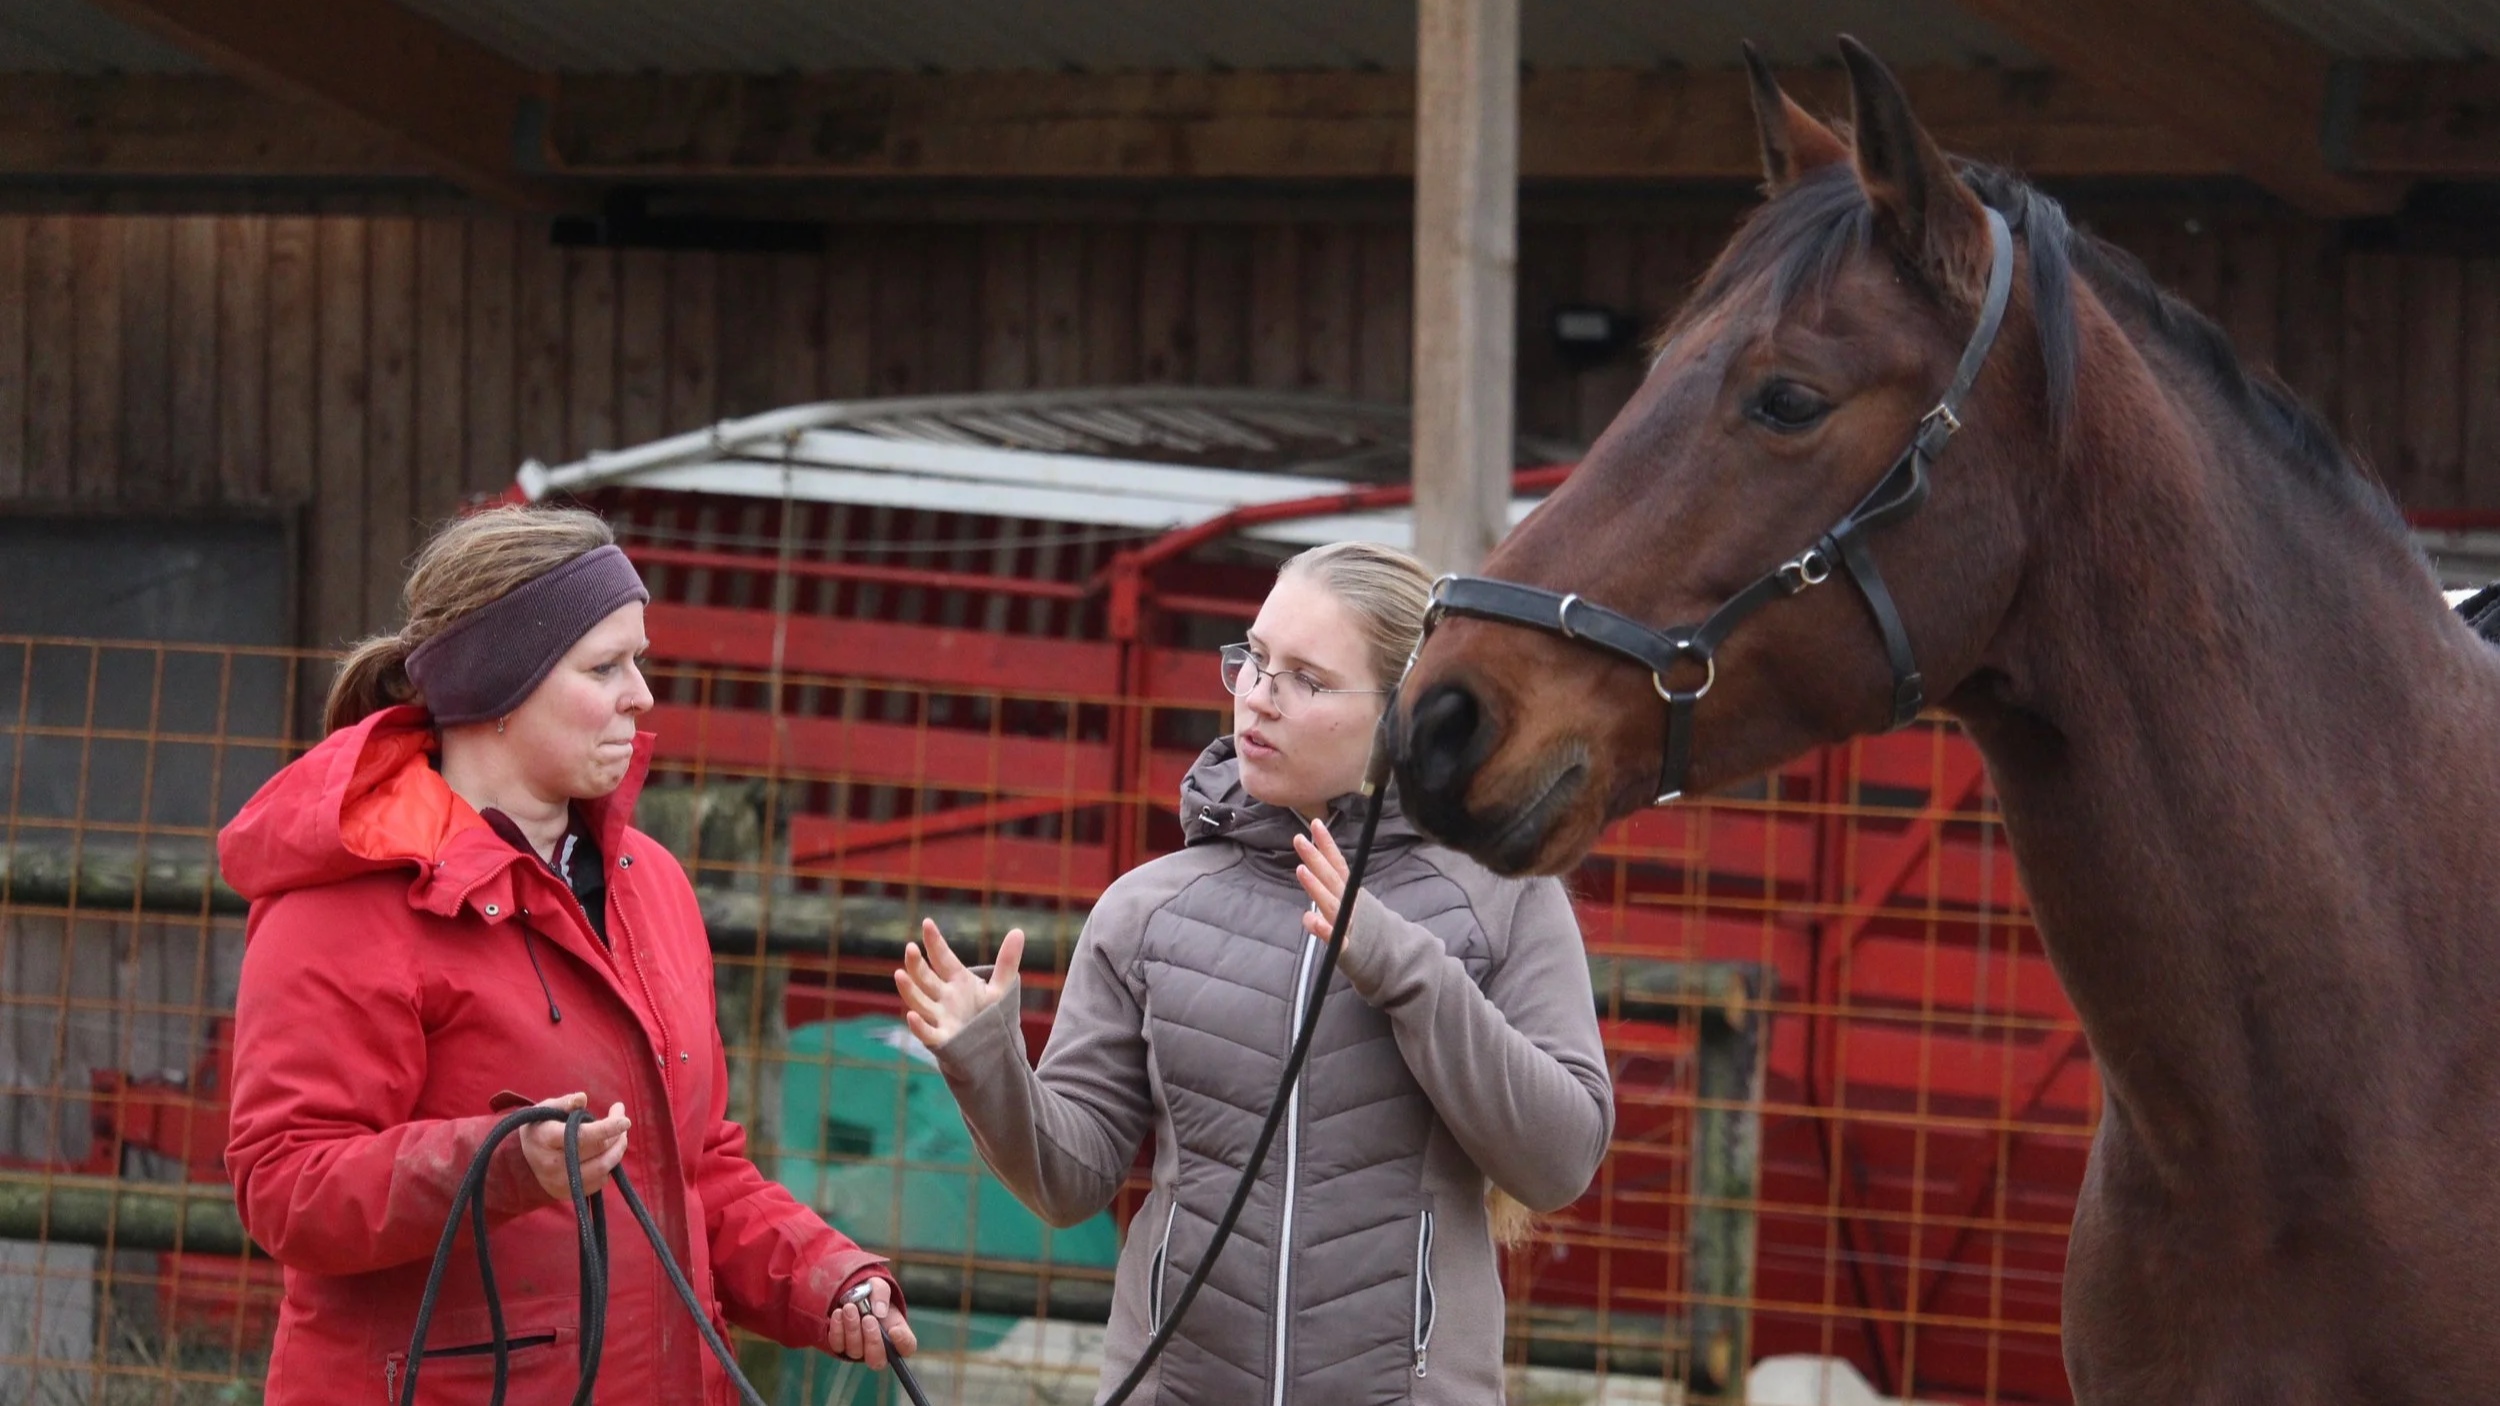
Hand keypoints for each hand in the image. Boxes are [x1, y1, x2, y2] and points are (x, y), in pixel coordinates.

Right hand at [518, 1092, 629, 1202]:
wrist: (522, 1163)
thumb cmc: (539, 1128)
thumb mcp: (545, 1110)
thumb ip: (564, 1103)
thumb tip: (582, 1098)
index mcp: (545, 1139)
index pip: (582, 1135)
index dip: (607, 1127)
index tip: (625, 1120)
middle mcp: (552, 1164)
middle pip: (597, 1150)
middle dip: (617, 1134)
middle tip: (623, 1121)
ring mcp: (561, 1182)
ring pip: (603, 1168)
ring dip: (618, 1150)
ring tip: (620, 1136)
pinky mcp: (569, 1194)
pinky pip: (600, 1182)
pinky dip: (609, 1165)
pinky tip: (605, 1154)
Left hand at [827, 1276, 916, 1366]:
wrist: (850, 1295)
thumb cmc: (871, 1294)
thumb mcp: (878, 1286)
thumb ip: (881, 1294)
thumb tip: (879, 1312)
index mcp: (897, 1333)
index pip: (907, 1347)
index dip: (902, 1343)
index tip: (894, 1330)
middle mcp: (880, 1348)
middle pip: (878, 1360)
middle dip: (873, 1340)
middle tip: (868, 1318)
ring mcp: (859, 1351)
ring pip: (855, 1351)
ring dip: (852, 1329)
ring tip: (849, 1307)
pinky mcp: (841, 1347)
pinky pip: (838, 1345)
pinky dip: (837, 1330)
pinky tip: (838, 1313)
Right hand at [894, 919, 1024, 1050]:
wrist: (988, 1050)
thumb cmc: (988, 1017)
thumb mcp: (1000, 989)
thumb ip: (1007, 962)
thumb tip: (1018, 930)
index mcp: (957, 981)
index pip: (943, 958)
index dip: (935, 942)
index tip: (927, 923)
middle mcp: (944, 997)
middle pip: (926, 978)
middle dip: (916, 964)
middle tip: (910, 948)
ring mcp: (940, 1018)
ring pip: (919, 1002)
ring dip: (909, 989)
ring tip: (899, 974)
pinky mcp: (942, 1040)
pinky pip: (927, 1033)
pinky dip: (918, 1026)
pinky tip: (911, 1016)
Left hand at [1292, 819, 1352, 942]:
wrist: (1388, 958)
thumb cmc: (1360, 928)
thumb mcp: (1346, 906)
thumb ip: (1327, 894)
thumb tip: (1307, 884)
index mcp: (1349, 893)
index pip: (1337, 865)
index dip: (1327, 845)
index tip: (1316, 824)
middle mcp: (1349, 904)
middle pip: (1331, 879)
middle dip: (1316, 858)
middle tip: (1299, 839)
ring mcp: (1348, 925)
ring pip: (1331, 904)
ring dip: (1316, 887)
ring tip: (1300, 870)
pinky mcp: (1346, 948)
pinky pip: (1334, 938)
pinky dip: (1323, 929)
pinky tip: (1310, 920)